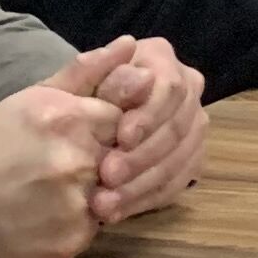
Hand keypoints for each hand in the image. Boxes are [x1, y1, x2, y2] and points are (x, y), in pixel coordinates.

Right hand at [0, 50, 123, 257]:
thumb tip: (130, 44)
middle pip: (122, 157)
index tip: (80, 136)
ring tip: (52, 191)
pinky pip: (93, 228)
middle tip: (62, 166)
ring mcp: (76, 204)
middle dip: (102, 161)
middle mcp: (78, 160)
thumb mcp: (34, 97)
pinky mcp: (71, 240)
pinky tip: (46, 215)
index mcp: (70, 118)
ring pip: (112, 194)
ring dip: (92, 193)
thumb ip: (87, 71)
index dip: (107, 129)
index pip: (125, 118)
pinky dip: (76, 222)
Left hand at [85, 33, 205, 226]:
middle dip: (143, 156)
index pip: (170, 87)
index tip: (121, 137)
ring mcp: (191, 127)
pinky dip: (146, 200)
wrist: (65, 134)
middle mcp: (186, 89)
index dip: (149, 115)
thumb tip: (128, 46)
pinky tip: (117, 212)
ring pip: (181, 159)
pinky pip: (176, 184)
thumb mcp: (68, 87)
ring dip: (143, 184)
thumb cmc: (66, 104)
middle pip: (179, 126)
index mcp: (160, 61)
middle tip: (108, 176)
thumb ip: (93, 67)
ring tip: (104, 204)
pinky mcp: (188, 161)